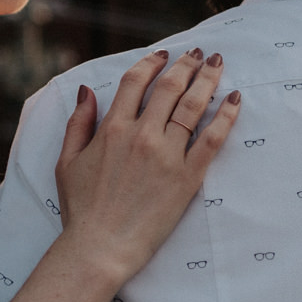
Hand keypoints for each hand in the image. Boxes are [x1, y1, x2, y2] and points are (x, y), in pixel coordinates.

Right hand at [52, 48, 239, 283]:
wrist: (100, 248)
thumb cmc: (81, 209)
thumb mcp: (67, 162)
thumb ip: (78, 123)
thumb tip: (87, 90)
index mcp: (112, 129)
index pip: (136, 82)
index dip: (151, 63)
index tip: (164, 54)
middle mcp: (142, 135)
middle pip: (170, 88)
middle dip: (187, 65)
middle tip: (200, 54)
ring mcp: (167, 155)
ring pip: (193, 106)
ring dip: (208, 80)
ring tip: (219, 64)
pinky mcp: (187, 177)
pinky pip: (212, 140)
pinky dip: (225, 117)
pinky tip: (235, 100)